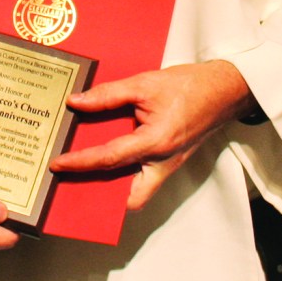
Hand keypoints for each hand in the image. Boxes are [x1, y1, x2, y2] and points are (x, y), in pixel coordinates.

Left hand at [50, 61, 254, 209]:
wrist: (223, 90)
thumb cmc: (187, 86)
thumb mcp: (143, 83)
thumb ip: (108, 95)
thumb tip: (77, 103)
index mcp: (155, 142)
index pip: (110, 158)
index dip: (80, 162)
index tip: (58, 165)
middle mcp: (163, 162)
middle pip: (129, 196)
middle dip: (101, 196)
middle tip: (73, 183)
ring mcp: (169, 166)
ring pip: (138, 192)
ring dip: (114, 188)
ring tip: (85, 174)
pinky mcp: (171, 162)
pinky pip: (145, 178)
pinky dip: (126, 175)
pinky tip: (110, 159)